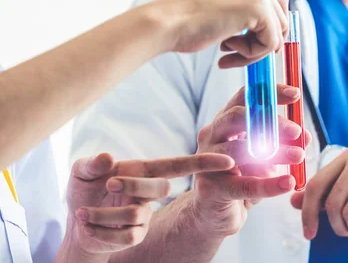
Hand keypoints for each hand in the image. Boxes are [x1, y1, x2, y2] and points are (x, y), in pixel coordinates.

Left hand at [64, 152, 233, 256]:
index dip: (204, 164)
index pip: (179, 166)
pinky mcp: (136, 236)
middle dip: (135, 185)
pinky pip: (126, 236)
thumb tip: (107, 157)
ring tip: (82, 212)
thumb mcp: (80, 173)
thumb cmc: (84, 190)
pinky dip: (100, 230)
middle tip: (109, 185)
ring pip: (137, 215)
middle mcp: (148, 193)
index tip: (227, 162)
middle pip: (161, 187)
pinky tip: (87, 225)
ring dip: (103, 214)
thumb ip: (91, 164)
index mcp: (143, 171)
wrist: (75, 223)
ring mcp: (145, 216)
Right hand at [150, 0, 287, 66]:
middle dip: (262, 42)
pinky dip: (251, 54)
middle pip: (282, 19)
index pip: (277, 3)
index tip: (251, 43)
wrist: (170, 22)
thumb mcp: (224, 10)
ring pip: (277, 34)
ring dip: (254, 50)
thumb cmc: (188, 22)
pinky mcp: (259, 8)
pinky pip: (271, 43)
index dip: (269, 29)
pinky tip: (226, 47)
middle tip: (237, 51)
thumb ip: (248, 15)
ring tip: (228, 49)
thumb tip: (275, 37)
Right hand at [191, 84, 310, 236]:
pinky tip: (287, 183)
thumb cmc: (242, 180)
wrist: (217, 215)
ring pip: (239, 150)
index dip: (269, 92)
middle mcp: (212, 135)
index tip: (295, 94)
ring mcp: (207, 160)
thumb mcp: (266, 159)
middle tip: (297, 131)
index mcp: (225, 122)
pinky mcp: (209, 188)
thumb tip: (305, 136)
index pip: (245, 97)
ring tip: (298, 156)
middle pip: (238, 117)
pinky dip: (268, 184)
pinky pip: (243, 185)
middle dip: (271, 121)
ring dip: (274, 152)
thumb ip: (283, 145)